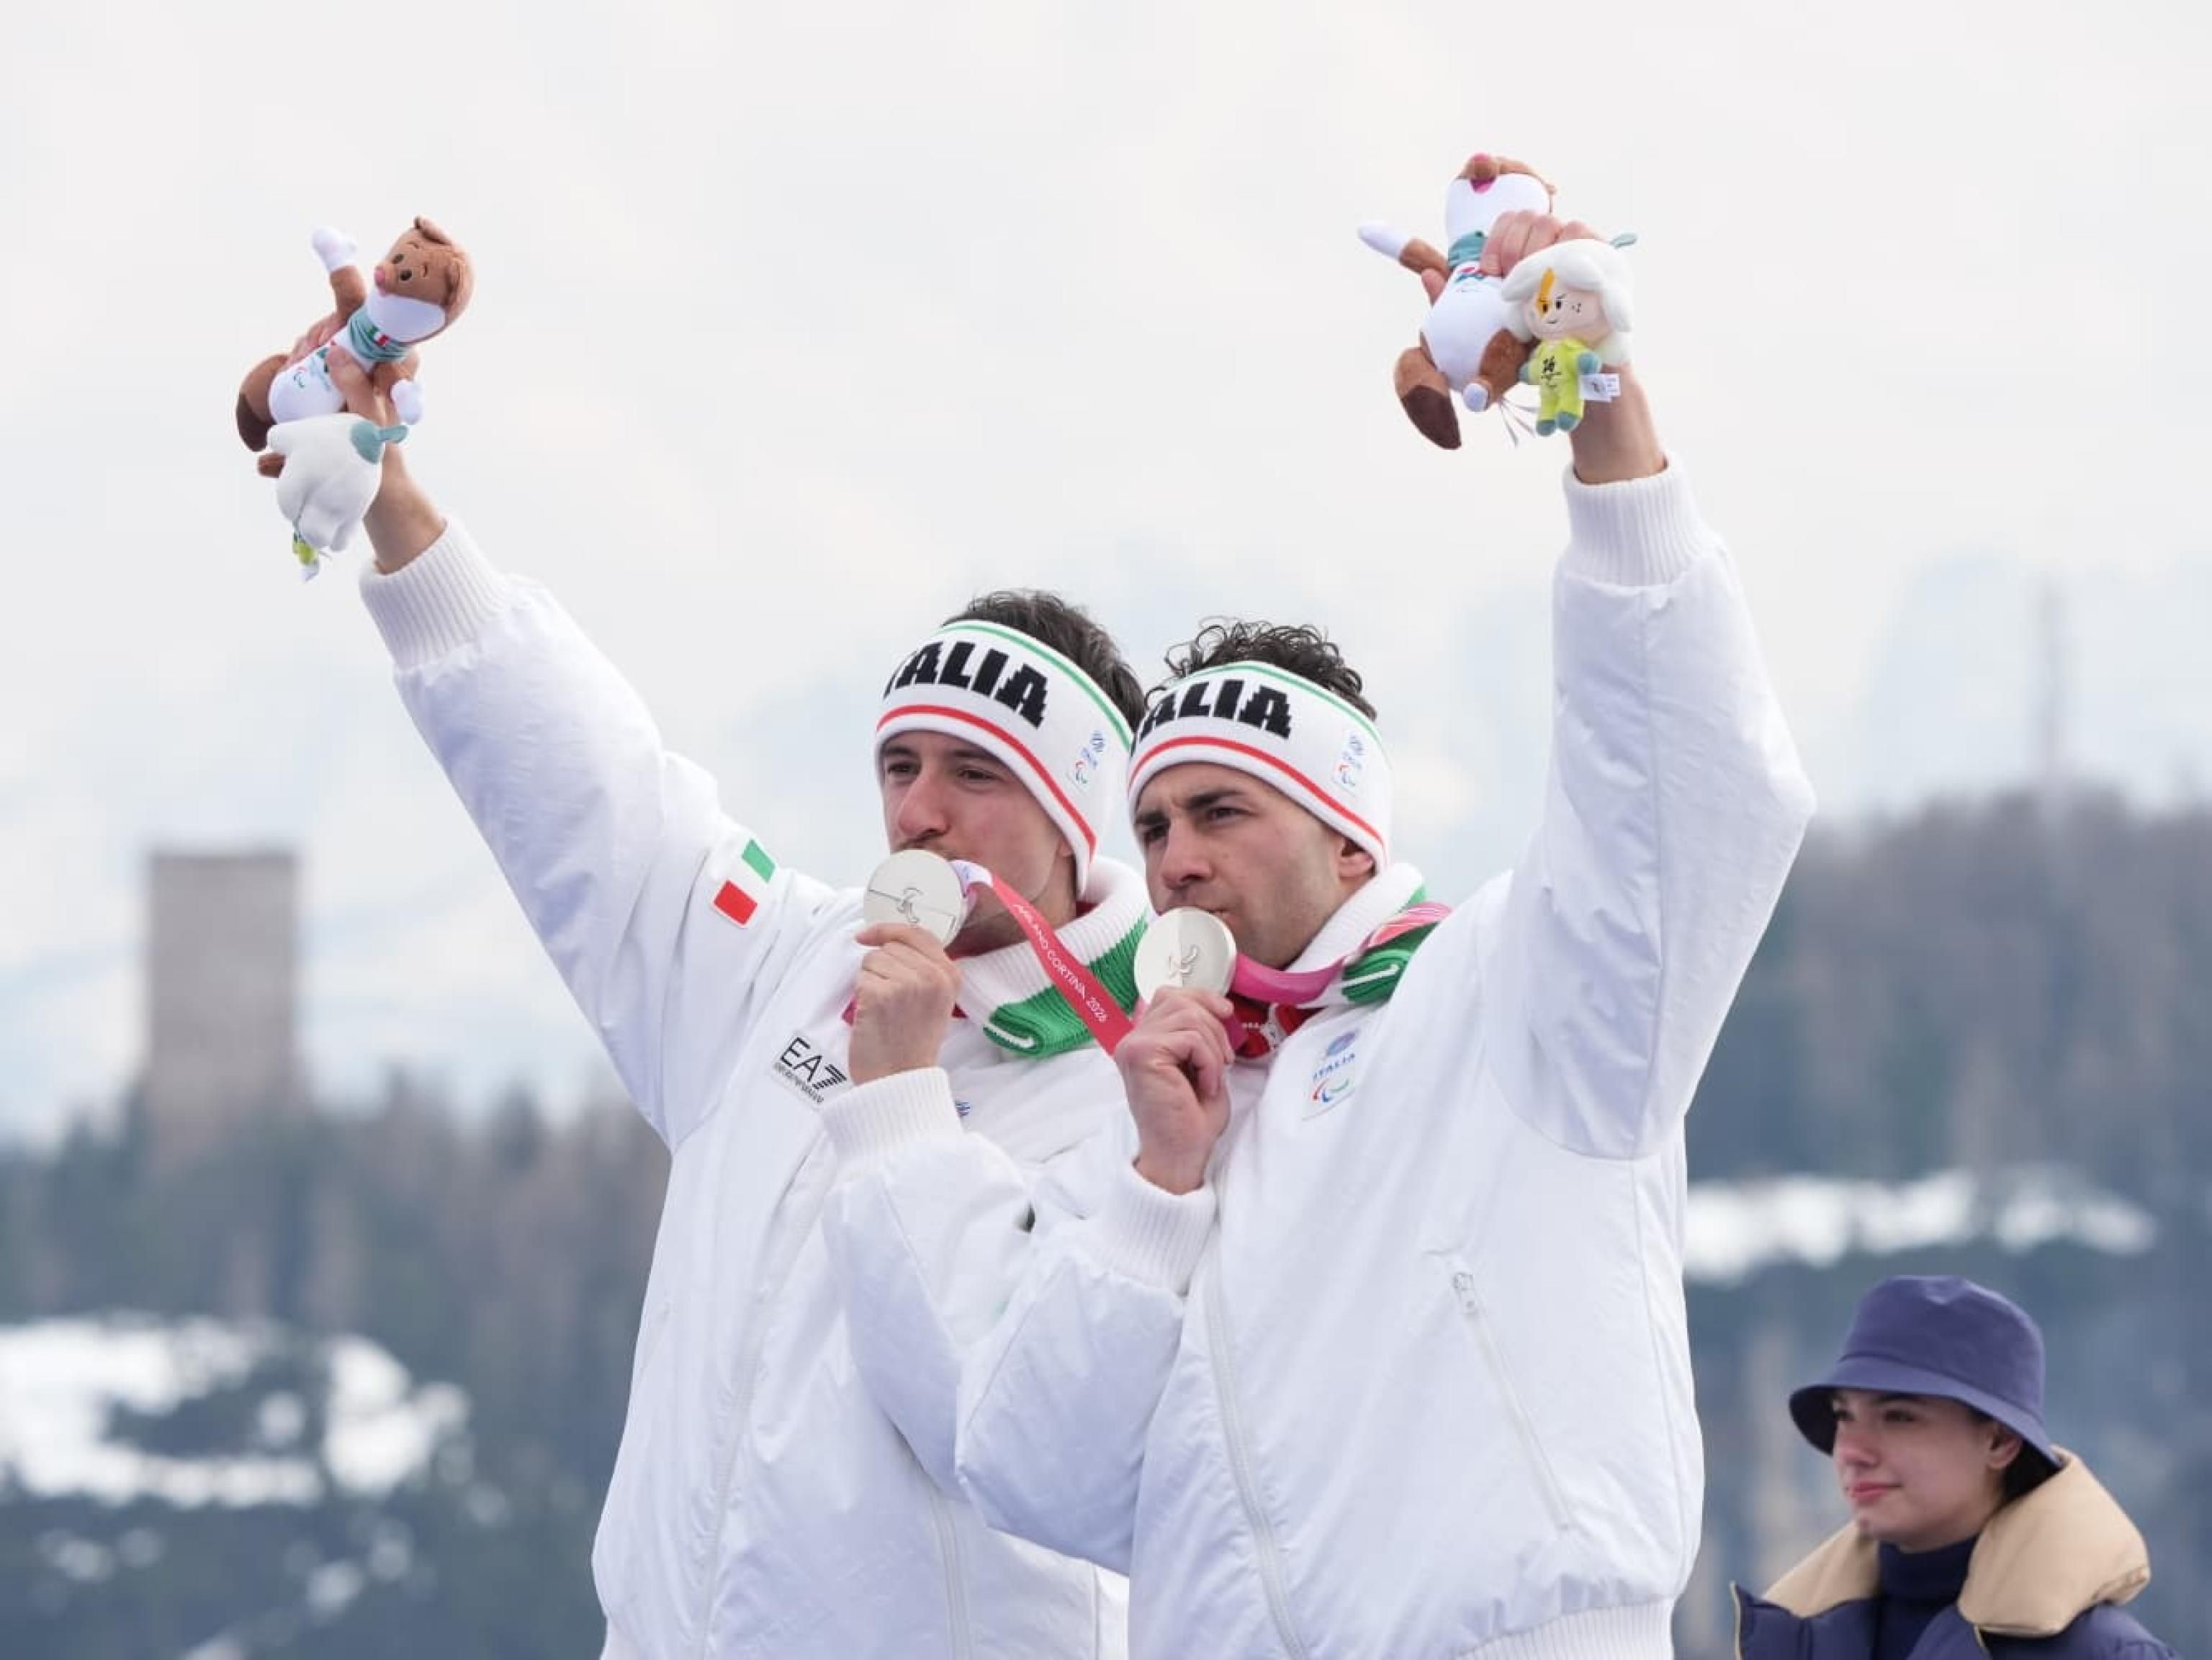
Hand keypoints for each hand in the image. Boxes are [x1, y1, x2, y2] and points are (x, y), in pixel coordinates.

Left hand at [848, 923, 962, 1083]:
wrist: (900, 1079)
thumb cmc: (912, 1043)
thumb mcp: (934, 1000)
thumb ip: (924, 969)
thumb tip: (889, 939)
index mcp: (950, 975)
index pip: (917, 933)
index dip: (889, 930)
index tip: (868, 935)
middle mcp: (933, 976)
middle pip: (890, 947)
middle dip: (880, 967)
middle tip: (889, 1000)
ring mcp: (908, 984)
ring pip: (872, 960)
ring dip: (870, 981)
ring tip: (883, 1010)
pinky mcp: (882, 994)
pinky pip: (861, 978)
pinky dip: (861, 996)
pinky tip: (873, 1016)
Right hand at [1118, 989, 1234, 1194]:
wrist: (1180, 1155)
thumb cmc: (1191, 1118)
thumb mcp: (1200, 1063)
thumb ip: (1197, 1031)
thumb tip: (1217, 1004)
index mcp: (1142, 1039)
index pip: (1169, 995)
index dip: (1201, 997)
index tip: (1225, 1012)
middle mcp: (1132, 1039)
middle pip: (1180, 1000)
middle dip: (1214, 1027)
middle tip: (1224, 1061)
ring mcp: (1133, 1046)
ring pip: (1188, 1017)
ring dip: (1213, 1047)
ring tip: (1214, 1077)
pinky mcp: (1142, 1055)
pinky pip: (1190, 1038)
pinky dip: (1209, 1062)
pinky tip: (1206, 1086)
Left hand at [1479, 208, 1663, 483]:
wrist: (1576, 376)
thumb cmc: (1531, 350)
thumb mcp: (1488, 328)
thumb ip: (1457, 303)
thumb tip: (1428, 275)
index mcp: (1530, 253)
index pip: (1513, 218)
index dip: (1498, 238)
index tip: (1490, 272)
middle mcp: (1557, 246)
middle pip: (1537, 218)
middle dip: (1519, 248)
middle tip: (1512, 284)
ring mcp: (1586, 253)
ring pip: (1564, 226)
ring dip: (1545, 255)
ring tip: (1537, 290)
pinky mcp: (1610, 265)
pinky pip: (1591, 241)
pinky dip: (1575, 257)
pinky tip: (1563, 284)